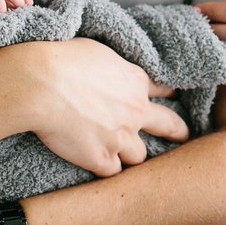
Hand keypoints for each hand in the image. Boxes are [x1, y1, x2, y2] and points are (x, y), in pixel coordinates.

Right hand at [28, 38, 188, 176]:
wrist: (42, 84)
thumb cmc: (63, 60)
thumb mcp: (99, 52)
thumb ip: (114, 67)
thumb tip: (112, 71)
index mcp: (135, 81)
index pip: (161, 91)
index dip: (166, 95)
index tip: (171, 98)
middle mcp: (135, 111)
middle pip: (168, 125)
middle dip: (178, 132)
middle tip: (183, 136)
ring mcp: (120, 138)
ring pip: (139, 156)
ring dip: (131, 154)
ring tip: (125, 156)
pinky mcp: (100, 158)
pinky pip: (113, 172)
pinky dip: (106, 168)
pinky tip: (98, 166)